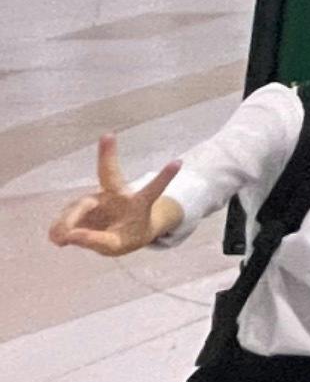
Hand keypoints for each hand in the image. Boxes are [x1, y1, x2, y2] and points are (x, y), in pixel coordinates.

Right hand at [47, 135, 177, 255]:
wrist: (117, 232)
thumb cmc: (126, 236)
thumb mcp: (117, 245)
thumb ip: (97, 241)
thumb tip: (69, 235)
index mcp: (137, 203)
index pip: (152, 190)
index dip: (164, 178)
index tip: (179, 162)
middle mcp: (116, 194)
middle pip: (110, 173)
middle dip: (108, 155)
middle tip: (108, 136)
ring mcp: (96, 197)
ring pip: (78, 208)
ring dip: (66, 223)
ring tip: (61, 240)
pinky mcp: (80, 205)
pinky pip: (65, 218)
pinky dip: (59, 230)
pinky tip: (58, 240)